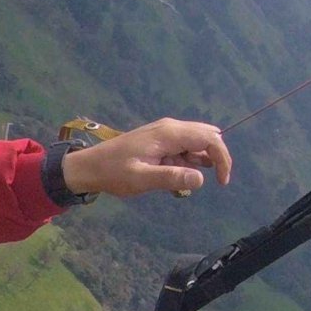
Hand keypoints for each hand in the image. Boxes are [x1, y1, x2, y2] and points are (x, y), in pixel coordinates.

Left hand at [61, 118, 232, 197]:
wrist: (88, 166)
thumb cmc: (112, 173)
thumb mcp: (141, 178)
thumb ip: (171, 178)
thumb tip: (200, 178)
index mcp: (169, 133)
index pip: (210, 137)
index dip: (223, 158)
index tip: (222, 181)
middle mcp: (170, 128)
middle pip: (207, 136)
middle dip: (215, 157)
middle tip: (211, 180)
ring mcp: (164, 133)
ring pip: (196, 142)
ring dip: (199, 161)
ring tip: (182, 180)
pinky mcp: (159, 141)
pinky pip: (183, 147)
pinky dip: (187, 161)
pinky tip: (174, 175)